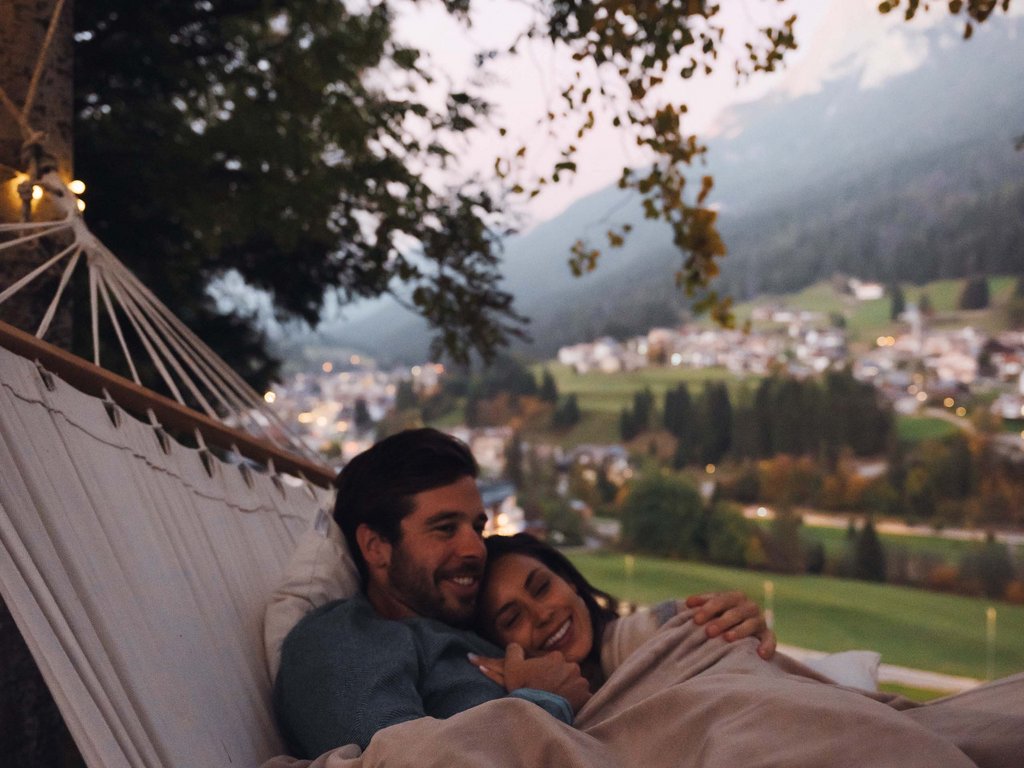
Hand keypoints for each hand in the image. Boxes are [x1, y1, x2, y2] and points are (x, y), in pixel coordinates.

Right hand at [469, 644, 591, 712]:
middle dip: (560, 678)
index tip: (541, 679)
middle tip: (549, 690)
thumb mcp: (512, 666)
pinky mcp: (586, 698)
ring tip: (558, 699)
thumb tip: (515, 645)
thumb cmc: (524, 688)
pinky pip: (584, 698)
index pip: (554, 660)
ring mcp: (581, 683)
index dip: (547, 670)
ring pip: (576, 684)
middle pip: (567, 671)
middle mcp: (572, 667)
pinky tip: (567, 706)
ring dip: (570, 689)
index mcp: (557, 657)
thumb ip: (514, 651)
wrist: (536, 711)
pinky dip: (578, 701)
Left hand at [686, 591, 775, 659]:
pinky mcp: (767, 634)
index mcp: (734, 597)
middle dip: (721, 621)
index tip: (695, 619)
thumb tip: (688, 603)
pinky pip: (770, 639)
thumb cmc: (719, 618)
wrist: (740, 628)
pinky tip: (760, 655)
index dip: (708, 608)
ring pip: (751, 624)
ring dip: (739, 631)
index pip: (720, 600)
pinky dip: (767, 646)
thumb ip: (701, 605)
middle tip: (708, 631)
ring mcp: (759, 620)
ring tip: (727, 638)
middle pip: (735, 612)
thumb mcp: (711, 610)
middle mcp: (748, 606)